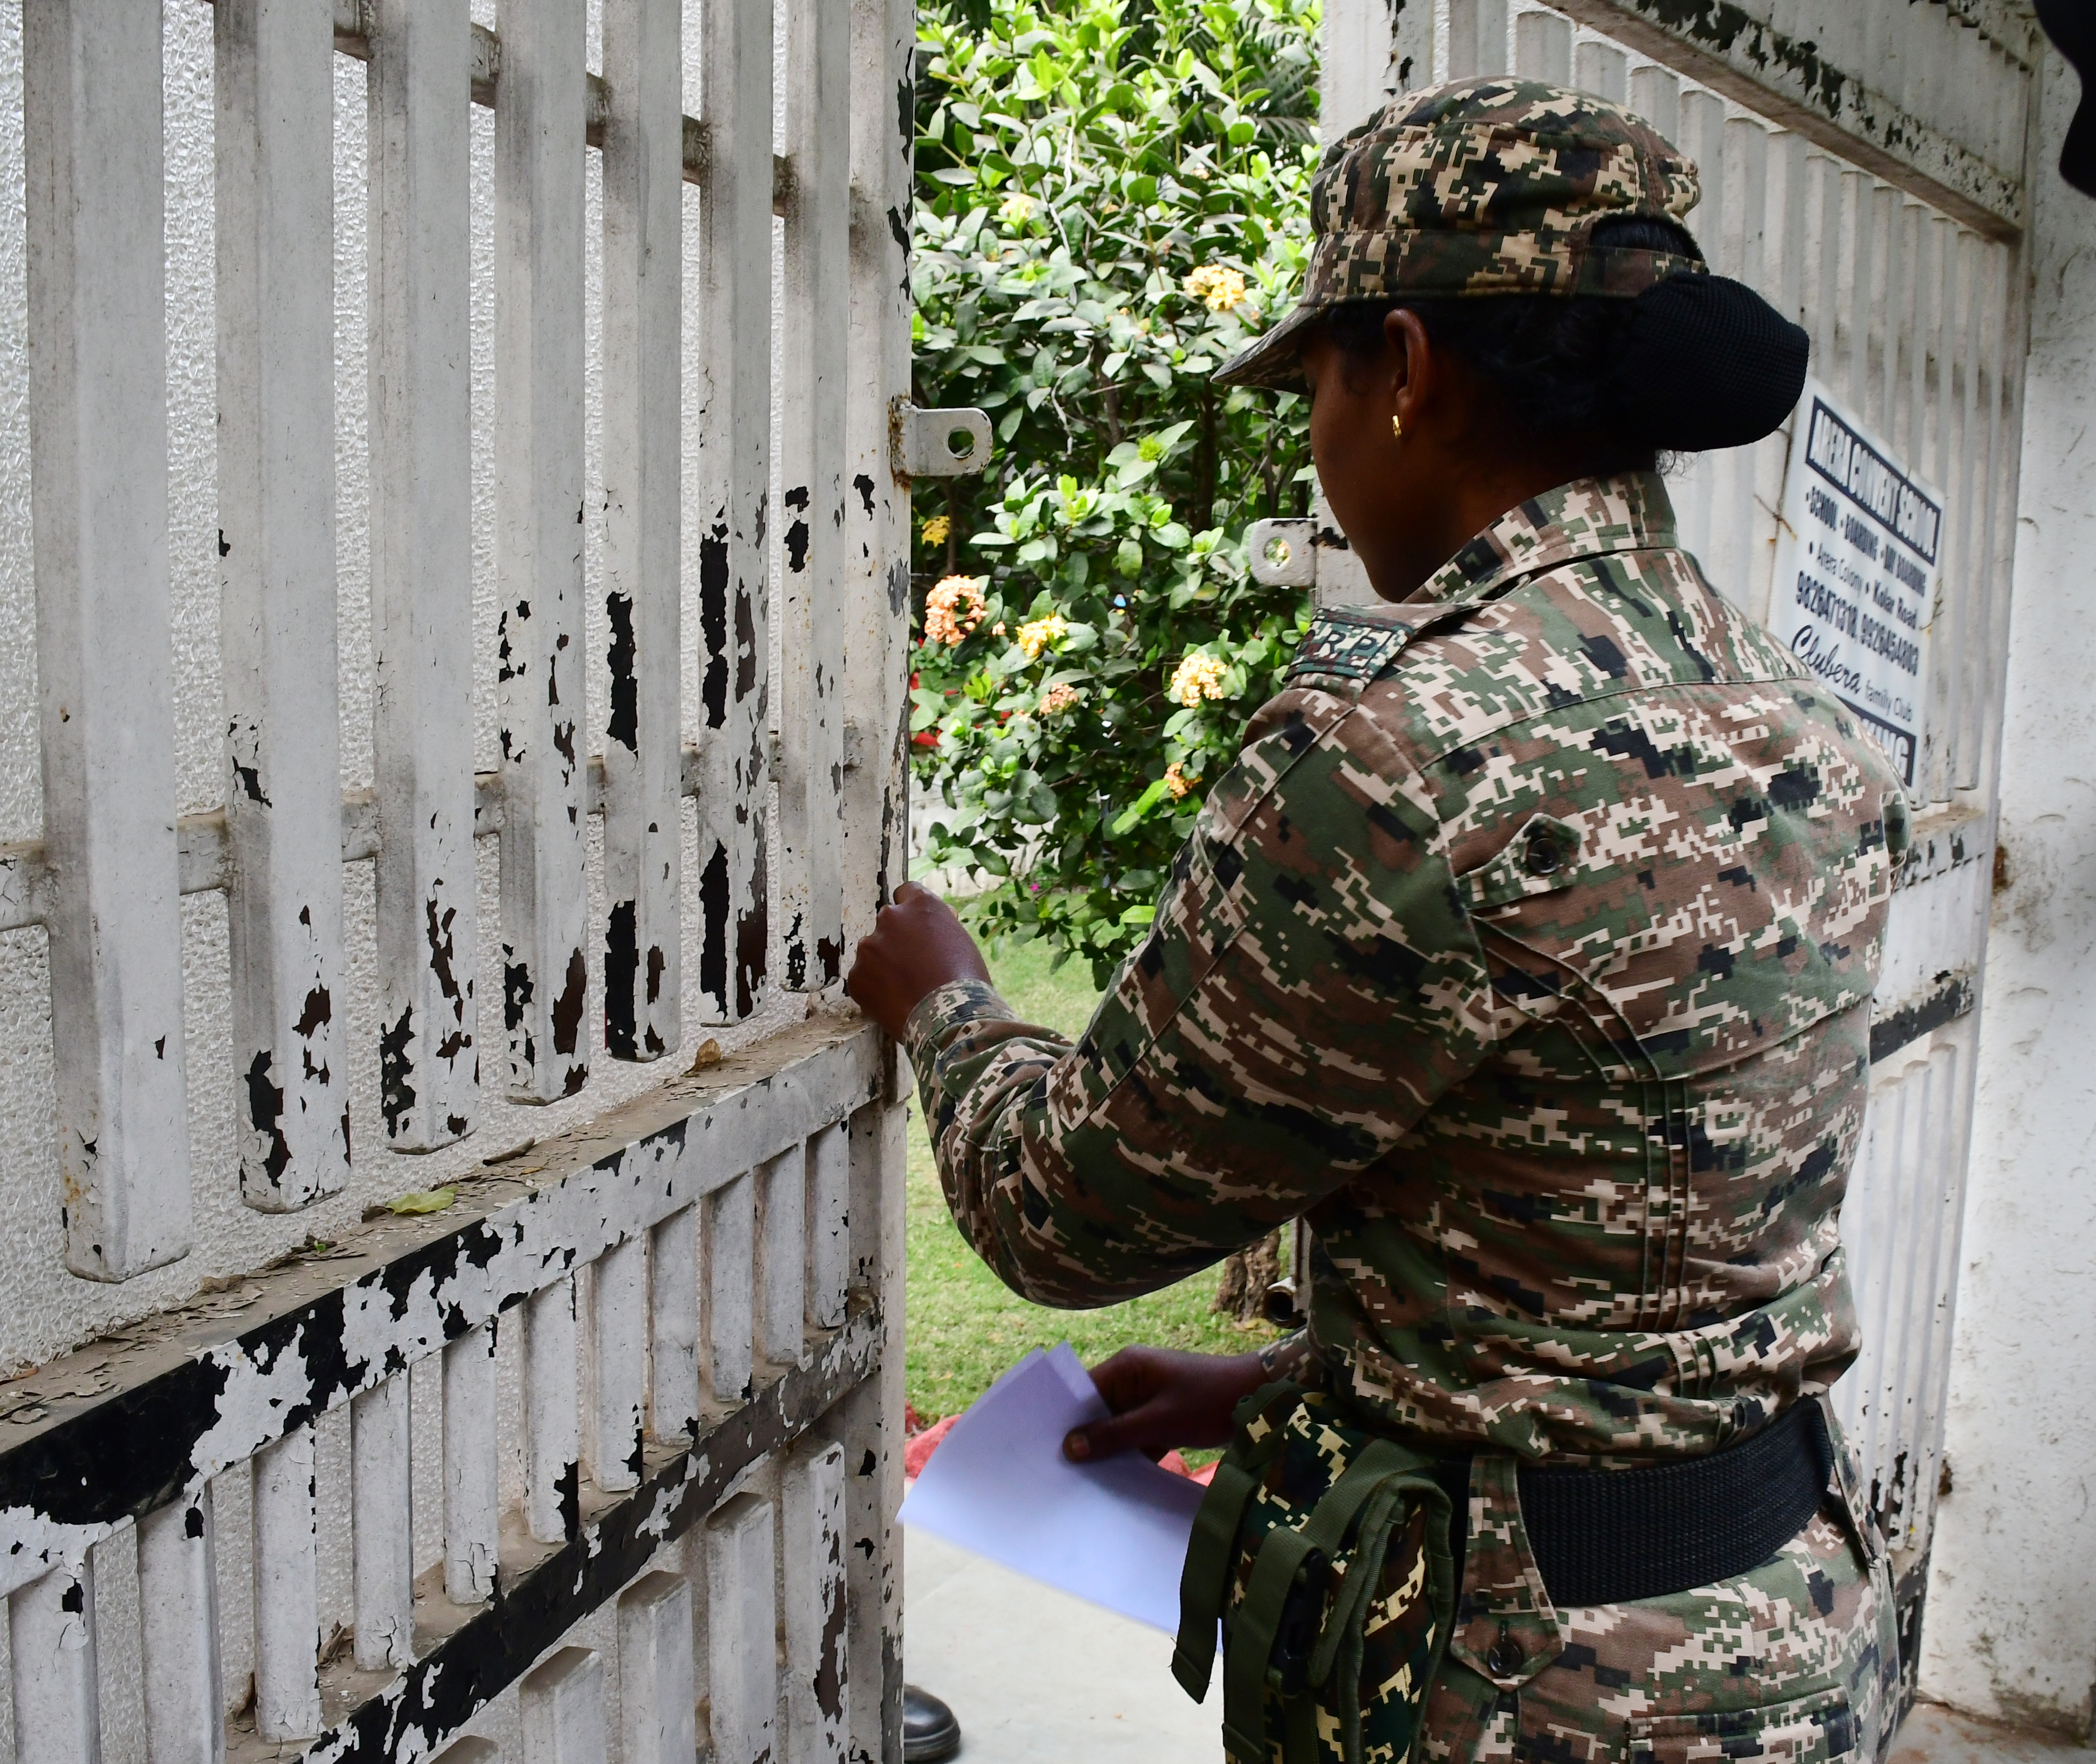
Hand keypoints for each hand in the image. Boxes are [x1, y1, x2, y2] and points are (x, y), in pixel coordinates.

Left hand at [844, 882, 993, 1039]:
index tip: (917, 928)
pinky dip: (875, 989)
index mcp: (919, 905)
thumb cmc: (965, 981)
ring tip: (906, 989)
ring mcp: (869, 947)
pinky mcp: (856, 975)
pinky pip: (864, 978)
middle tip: (915, 966)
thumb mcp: (960, 941)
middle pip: (889, 923)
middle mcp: (890, 918)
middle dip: (898, 940)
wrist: (949, 1019)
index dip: (913, 913)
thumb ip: (939, 925)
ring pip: (874, 952)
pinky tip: (895, 1002)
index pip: (907, 893)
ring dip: (885, 964)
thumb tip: (932, 921)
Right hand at [1062, 1345, 1270, 1462]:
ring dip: (1110, 1451)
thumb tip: (1069, 1447)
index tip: (1044, 1450)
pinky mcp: (1163, 1415)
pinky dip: (1132, 1454)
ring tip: (1085, 1484)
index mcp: (1127, 1367)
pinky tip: (1118, 1482)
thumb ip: (1115, 1434)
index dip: (1065, 1419)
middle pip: (1098, 1412)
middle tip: (1061, 1474)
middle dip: (1087, 1440)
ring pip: (1118, 1427)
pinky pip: (1137, 1435)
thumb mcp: (1160, 1421)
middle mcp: (1133, 1378)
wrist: (1260, 1400)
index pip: (1083, 1392)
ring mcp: (1149, 1397)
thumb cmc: (1209, 1401)